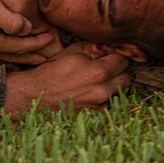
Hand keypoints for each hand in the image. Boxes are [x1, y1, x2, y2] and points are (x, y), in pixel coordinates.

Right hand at [0, 0, 55, 64]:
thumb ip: (11, 21)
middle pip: (10, 55)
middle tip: (45, 56)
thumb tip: (26, 29)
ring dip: (15, 53)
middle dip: (29, 55)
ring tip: (27, 53)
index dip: (36, 43)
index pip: (19, 47)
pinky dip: (1, 48)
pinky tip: (2, 44)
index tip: (51, 38)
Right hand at [3, 46, 130, 115]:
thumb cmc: (53, 71)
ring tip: (95, 80)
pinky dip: (103, 97)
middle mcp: (103, 90)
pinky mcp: (96, 115)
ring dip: (112, 85)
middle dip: (118, 71)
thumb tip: (106, 47)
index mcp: (99, 72)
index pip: (123, 60)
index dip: (116, 55)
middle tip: (104, 67)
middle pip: (126, 77)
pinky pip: (109, 103)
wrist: (37, 95)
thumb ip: (93, 48)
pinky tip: (90, 92)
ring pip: (119, 91)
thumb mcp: (72, 52)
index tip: (108, 55)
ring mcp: (101, 105)